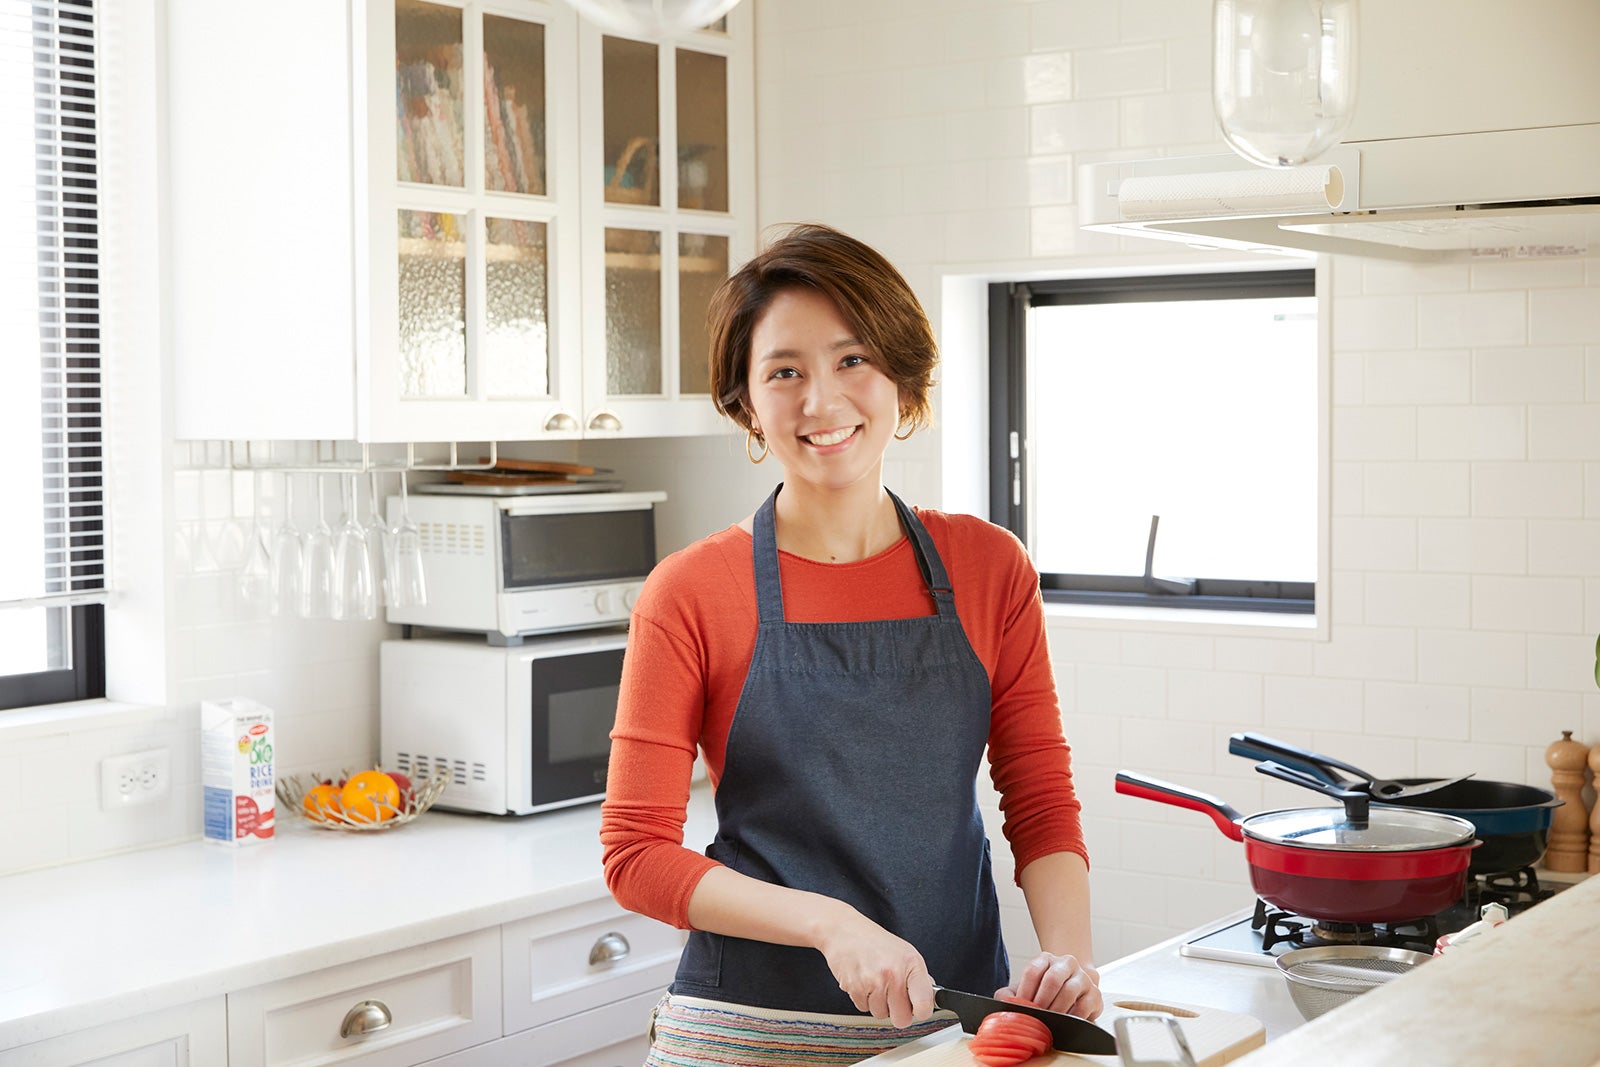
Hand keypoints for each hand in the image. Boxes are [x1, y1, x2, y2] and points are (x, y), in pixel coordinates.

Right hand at [815, 908, 936, 1028]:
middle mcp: (893, 973)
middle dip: (897, 1012)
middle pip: (901, 1019)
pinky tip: (863, 981)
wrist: (843, 930)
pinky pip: (863, 1008)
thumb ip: (917, 977)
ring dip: (878, 1004)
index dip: (921, 1011)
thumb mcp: (904, 951)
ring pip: (881, 1014)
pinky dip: (863, 999)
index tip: (917, 1008)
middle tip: (892, 997)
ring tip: (874, 982)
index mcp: (910, 964)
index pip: (924, 1005)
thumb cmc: (874, 940)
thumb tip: (928, 998)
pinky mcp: (854, 987)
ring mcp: (873, 981)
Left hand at [997, 952, 1102, 1020]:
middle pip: (1052, 979)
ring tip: (1049, 1021)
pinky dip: (1072, 1017)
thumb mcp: (1026, 988)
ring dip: (1056, 1010)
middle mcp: (1066, 963)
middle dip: (1041, 1001)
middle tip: (1036, 1016)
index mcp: (1046, 959)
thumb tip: (1002, 1002)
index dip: (1025, 991)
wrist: (1073, 990)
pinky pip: (1084, 1006)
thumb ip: (1009, 993)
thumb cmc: (1045, 991)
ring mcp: (1082, 977)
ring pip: (1069, 992)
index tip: (1021, 1006)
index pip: (1033, 971)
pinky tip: (1065, 1022)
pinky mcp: (1094, 994)